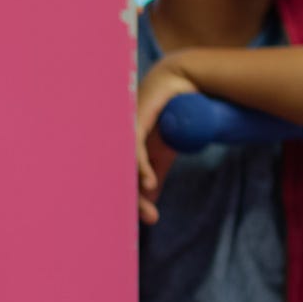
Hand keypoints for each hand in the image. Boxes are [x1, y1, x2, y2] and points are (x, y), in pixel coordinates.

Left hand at [135, 60, 196, 224]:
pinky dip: (140, 168)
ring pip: (126, 167)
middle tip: (151, 219)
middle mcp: (121, 142)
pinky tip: (148, 184)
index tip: (151, 219)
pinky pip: (133, 148)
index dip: (133, 202)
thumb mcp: (164, 150)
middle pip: (120, 177)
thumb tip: (149, 197)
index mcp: (124, 152)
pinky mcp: (135, 120)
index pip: (123, 181)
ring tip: (149, 211)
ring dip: (137, 191)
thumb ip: (155, 172)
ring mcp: (126, 130)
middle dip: (133, 202)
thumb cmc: (169, 114)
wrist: (181, 82)